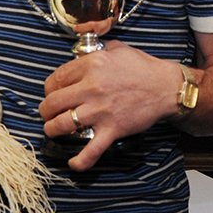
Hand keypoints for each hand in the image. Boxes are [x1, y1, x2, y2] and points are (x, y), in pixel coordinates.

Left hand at [38, 41, 177, 170]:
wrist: (167, 88)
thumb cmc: (143, 68)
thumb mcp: (117, 49)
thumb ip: (97, 50)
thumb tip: (83, 52)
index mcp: (91, 65)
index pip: (55, 79)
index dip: (49, 88)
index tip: (51, 93)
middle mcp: (92, 87)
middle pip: (52, 103)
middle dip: (45, 110)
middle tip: (48, 113)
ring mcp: (101, 111)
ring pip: (62, 124)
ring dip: (52, 129)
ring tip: (53, 130)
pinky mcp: (112, 129)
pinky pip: (91, 150)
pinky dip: (80, 161)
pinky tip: (73, 163)